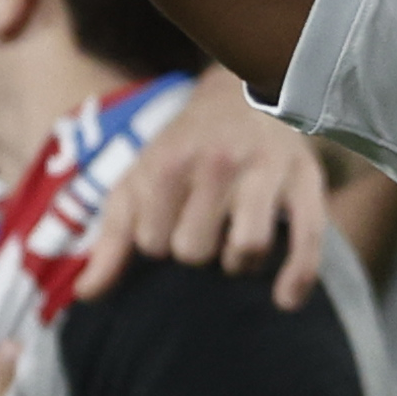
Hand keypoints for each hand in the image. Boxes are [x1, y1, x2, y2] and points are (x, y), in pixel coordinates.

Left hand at [72, 69, 331, 307]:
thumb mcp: (138, 181)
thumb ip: (113, 239)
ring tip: (235, 247)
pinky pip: (309, 237)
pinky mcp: (306, 179)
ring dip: (238, 262)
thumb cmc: (182, 149)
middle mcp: (218, 164)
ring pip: (248, 248)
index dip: (159, 243)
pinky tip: (286, 300)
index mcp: (170, 164)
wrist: (241, 95)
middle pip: (197, 251)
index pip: (153, 244)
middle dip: (198, 252)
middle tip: (205, 232)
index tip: (169, 222)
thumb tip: (87, 296)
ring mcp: (266, 171)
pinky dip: (298, 275)